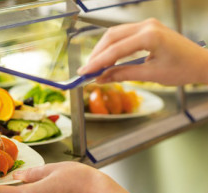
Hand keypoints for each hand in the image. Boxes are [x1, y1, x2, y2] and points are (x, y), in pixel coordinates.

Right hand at [78, 18, 207, 85]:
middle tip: (86, 70)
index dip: (97, 62)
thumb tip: (102, 78)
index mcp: (150, 36)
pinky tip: (107, 59)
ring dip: (102, 50)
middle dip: (96, 54)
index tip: (84, 72)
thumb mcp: (152, 75)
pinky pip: (123, 35)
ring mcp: (147, 24)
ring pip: (115, 34)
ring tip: (94, 66)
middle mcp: (147, 25)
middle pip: (111, 37)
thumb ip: (124, 75)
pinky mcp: (147, 28)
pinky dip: (112, 47)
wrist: (202, 63)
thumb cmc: (183, 69)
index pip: (115, 50)